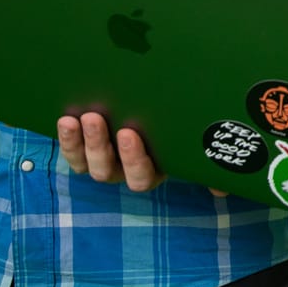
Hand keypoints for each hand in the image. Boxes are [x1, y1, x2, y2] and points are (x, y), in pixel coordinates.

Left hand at [57, 112, 225, 195]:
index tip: (130, 133)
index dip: (134, 159)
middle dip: (99, 146)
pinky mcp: (87, 147)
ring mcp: (105, 159)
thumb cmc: (185, 118)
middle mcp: (127, 168)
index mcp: (156, 168)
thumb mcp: (197, 140)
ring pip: (87, 163)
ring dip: (80, 143)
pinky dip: (67, 139)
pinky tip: (65, 119)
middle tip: (96, 118)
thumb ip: (210, 163)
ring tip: (77, 118)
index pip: (142, 177)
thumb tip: (222, 190)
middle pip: (109, 171)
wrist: (159, 95)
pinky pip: (72, 151)